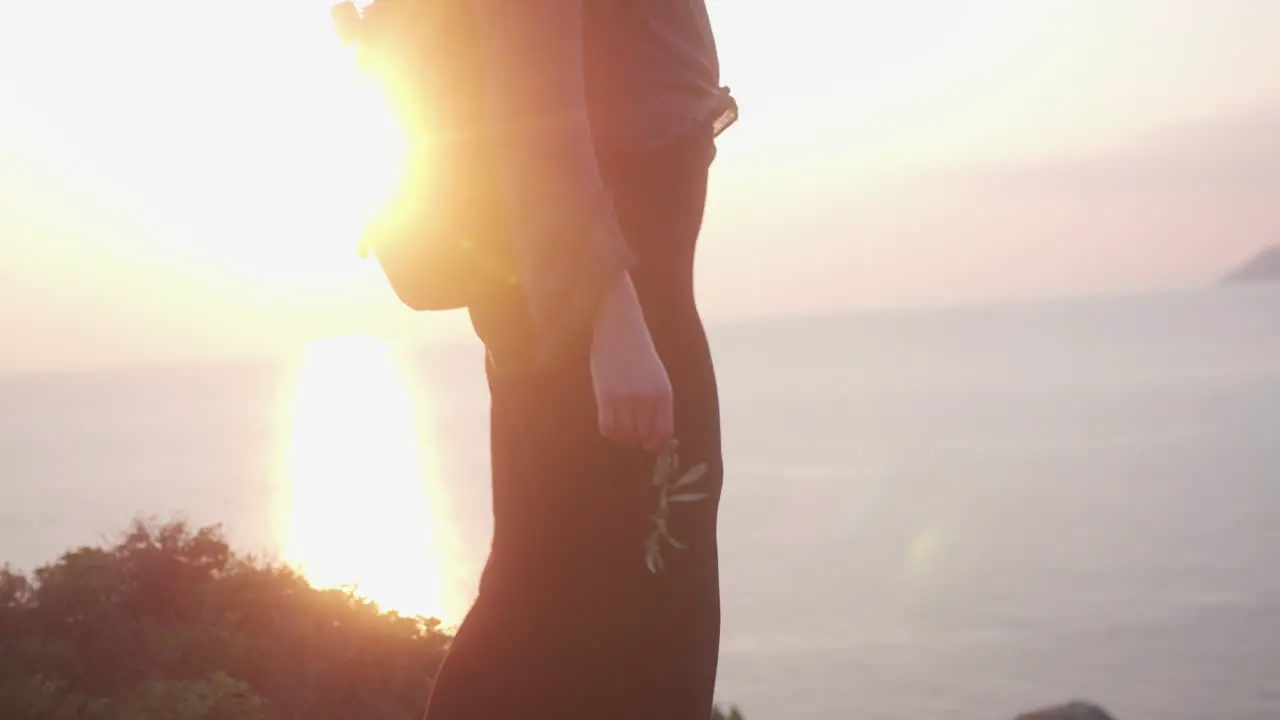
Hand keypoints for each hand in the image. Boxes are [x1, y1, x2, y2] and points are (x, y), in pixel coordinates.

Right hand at [590, 274, 673, 449]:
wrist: (617, 324)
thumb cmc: (635, 350)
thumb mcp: (655, 375)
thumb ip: (656, 401)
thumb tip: (653, 435)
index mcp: (664, 393)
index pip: (663, 432)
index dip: (655, 442)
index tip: (646, 443)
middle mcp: (648, 398)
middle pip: (643, 436)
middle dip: (636, 439)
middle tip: (628, 433)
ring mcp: (627, 398)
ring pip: (625, 434)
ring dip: (621, 435)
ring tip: (617, 424)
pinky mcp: (607, 395)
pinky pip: (608, 427)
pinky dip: (608, 430)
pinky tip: (606, 420)